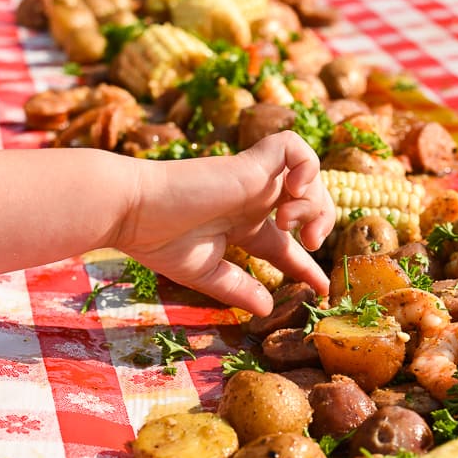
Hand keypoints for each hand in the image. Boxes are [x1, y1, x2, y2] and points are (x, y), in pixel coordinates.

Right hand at [118, 131, 335, 314]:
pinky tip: (293, 190)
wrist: (133, 211)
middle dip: (322, 223)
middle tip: (310, 242)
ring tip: (290, 223)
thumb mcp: (206, 272)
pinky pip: (293, 147)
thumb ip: (239, 288)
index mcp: (242, 225)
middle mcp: (253, 200)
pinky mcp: (249, 160)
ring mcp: (253, 178)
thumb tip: (267, 309)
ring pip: (310, 175)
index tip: (323, 289)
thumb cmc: (158, 240)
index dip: (308, 266)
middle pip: (309, 203)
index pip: (286, 244)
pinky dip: (306, 166)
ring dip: (315, 201)